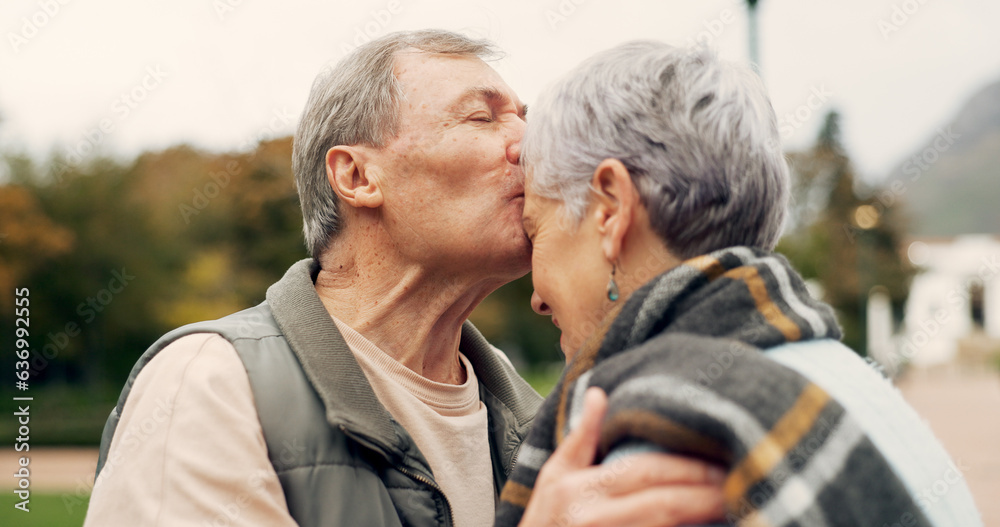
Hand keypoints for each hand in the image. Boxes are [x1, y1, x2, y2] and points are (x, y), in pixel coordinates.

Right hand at [519, 387, 726, 526]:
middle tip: (741, 480)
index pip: (643, 472)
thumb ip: (581, 439)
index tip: (719, 462)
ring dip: (703, 516)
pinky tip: (707, 526)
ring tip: (734, 504)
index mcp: (577, 489)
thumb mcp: (552, 479)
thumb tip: (601, 394)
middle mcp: (592, 518)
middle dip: (705, 492)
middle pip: (663, 502)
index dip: (686, 468)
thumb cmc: (543, 524)